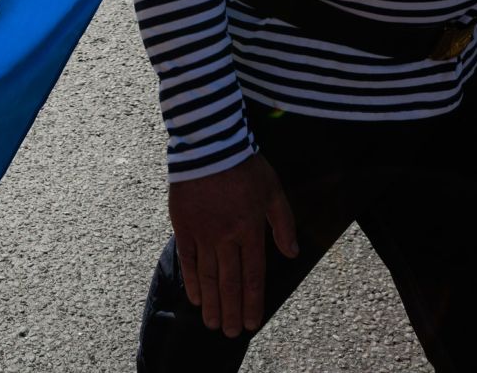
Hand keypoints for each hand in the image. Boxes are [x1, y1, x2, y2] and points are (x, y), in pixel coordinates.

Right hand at [167, 153, 299, 336]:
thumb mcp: (273, 190)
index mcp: (250, 229)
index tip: (251, 323)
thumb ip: (283, 223)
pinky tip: (195, 297)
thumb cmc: (245, 165)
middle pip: (230, 282)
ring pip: (209, 276)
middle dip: (231, 311)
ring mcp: (204, 233)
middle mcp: (227, 236)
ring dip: (212, 303)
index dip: (252, 302)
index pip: (253, 275)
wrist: (209, 144)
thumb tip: (292, 253)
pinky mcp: (184, 226)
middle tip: (229, 332)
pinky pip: (189, 260)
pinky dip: (192, 281)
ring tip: (212, 323)